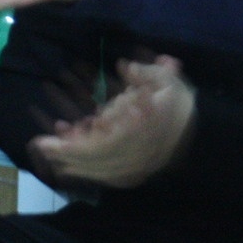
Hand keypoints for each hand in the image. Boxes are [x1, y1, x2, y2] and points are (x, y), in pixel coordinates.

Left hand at [29, 57, 193, 188]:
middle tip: (40, 145)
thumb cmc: (179, 104)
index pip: (103, 143)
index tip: (56, 133)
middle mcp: (136, 153)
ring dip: (71, 163)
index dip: (76, 142)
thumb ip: (147, 73)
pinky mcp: (135, 174)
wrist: (202, 136)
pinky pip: (107, 176)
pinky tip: (67, 165)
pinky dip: (86, 171)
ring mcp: (136, 167)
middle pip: (94, 159)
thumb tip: (125, 66)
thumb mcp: (168, 80)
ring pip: (98, 170)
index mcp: (142, 131)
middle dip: (65, 152)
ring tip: (48, 153)